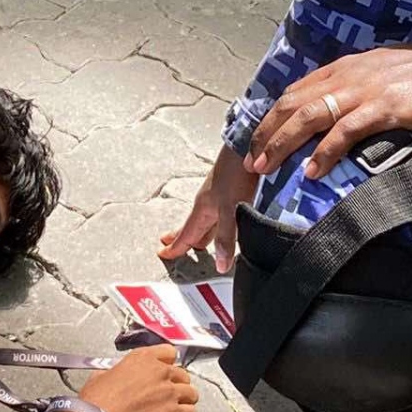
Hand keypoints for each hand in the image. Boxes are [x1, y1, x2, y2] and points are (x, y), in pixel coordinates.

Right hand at [78, 345, 197, 411]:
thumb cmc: (95, 401)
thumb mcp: (102, 375)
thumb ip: (118, 371)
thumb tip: (118, 376)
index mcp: (142, 358)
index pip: (169, 352)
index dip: (168, 364)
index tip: (164, 373)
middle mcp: (159, 370)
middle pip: (183, 374)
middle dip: (178, 384)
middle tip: (169, 395)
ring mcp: (169, 391)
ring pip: (192, 393)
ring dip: (186, 400)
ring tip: (177, 408)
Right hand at [158, 145, 257, 272]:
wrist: (247, 146)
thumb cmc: (236, 174)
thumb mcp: (230, 208)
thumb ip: (226, 236)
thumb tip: (220, 265)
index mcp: (204, 209)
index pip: (186, 234)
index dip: (176, 246)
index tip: (163, 254)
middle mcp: (209, 203)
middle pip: (193, 227)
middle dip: (183, 238)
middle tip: (172, 247)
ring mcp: (220, 196)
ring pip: (207, 221)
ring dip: (200, 232)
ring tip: (197, 242)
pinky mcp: (233, 190)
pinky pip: (219, 214)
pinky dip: (215, 224)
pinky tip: (224, 223)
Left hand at [246, 41, 411, 179]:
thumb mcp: (381, 75)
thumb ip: (356, 89)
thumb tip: (337, 114)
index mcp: (344, 68)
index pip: (296, 92)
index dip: (272, 118)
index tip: (257, 142)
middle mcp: (347, 76)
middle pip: (293, 104)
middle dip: (266, 133)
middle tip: (251, 162)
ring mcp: (364, 91)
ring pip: (309, 116)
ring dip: (282, 143)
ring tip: (266, 167)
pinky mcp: (384, 107)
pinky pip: (345, 132)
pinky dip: (324, 153)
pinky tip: (312, 172)